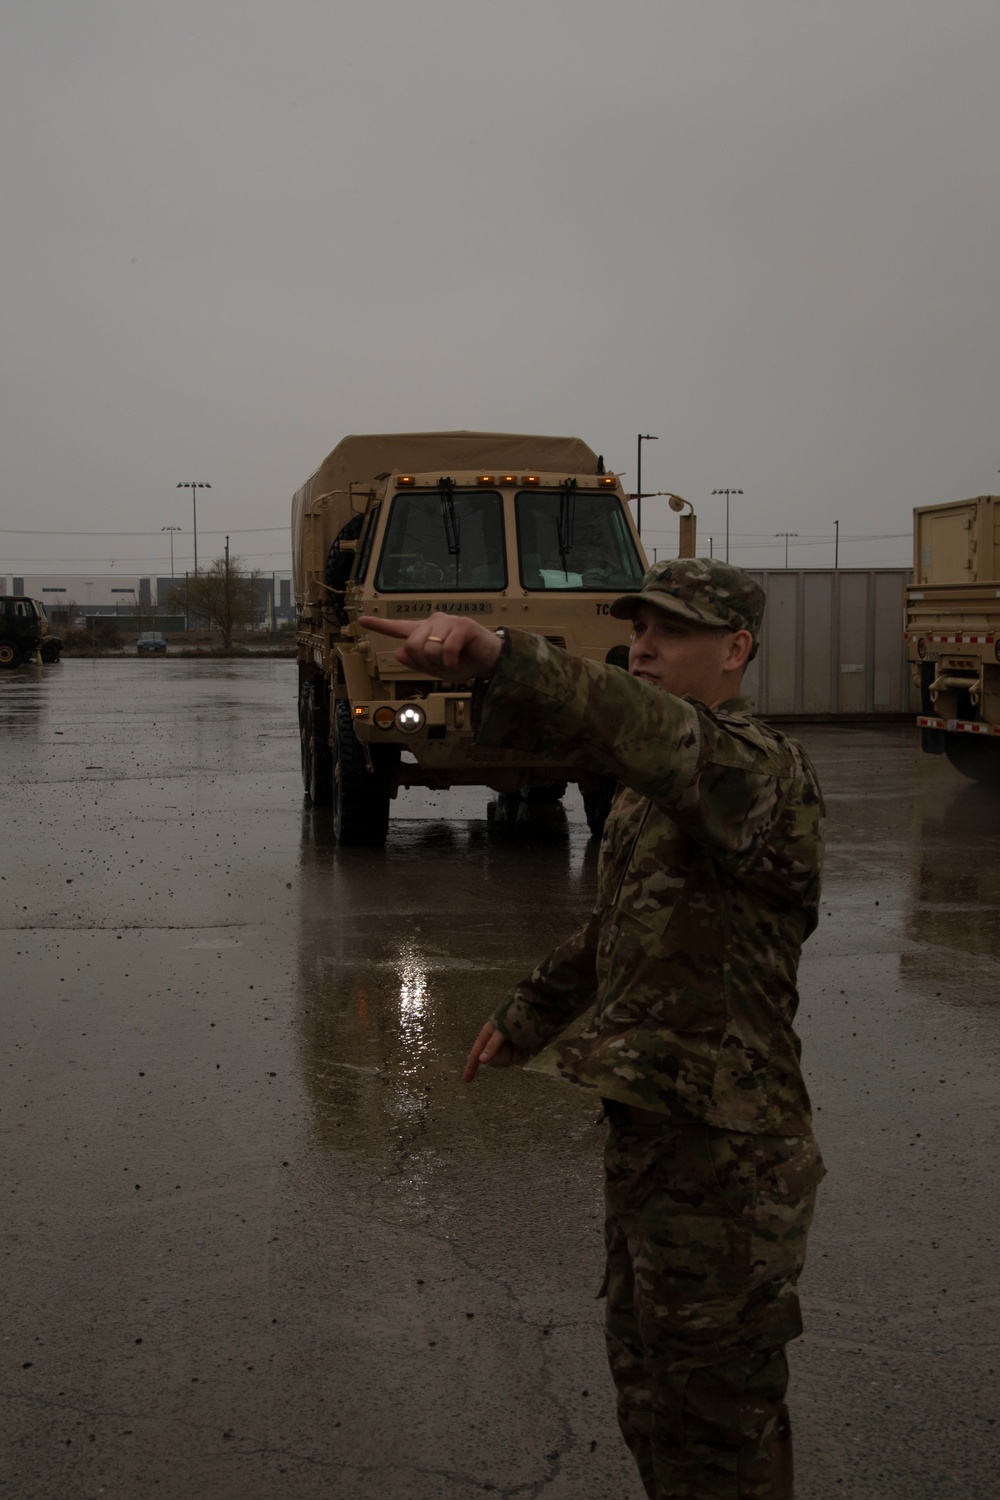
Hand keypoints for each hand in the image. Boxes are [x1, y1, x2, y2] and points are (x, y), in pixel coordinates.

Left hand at [357, 611, 502, 679]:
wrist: (491, 663)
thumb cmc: (465, 663)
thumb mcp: (438, 669)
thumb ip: (418, 662)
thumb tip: (399, 651)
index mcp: (426, 632)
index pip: (399, 628)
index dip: (380, 625)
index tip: (363, 620)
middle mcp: (434, 622)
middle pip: (412, 644)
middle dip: (425, 662)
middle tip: (442, 665)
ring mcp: (448, 622)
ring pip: (428, 647)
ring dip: (440, 663)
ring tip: (454, 661)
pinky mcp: (462, 626)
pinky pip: (445, 649)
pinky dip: (451, 662)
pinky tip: (460, 662)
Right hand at [463, 1020, 528, 1082]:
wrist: (536, 1011)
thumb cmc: (515, 1015)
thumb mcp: (501, 1028)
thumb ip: (492, 1045)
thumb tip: (482, 1060)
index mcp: (488, 1036)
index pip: (476, 1054)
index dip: (471, 1067)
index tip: (466, 1080)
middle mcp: (497, 1044)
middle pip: (494, 1061)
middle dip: (503, 1056)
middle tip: (510, 1043)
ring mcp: (509, 1048)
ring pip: (508, 1062)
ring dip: (515, 1053)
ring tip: (519, 1040)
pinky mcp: (520, 1051)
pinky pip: (519, 1061)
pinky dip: (523, 1054)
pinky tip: (526, 1045)